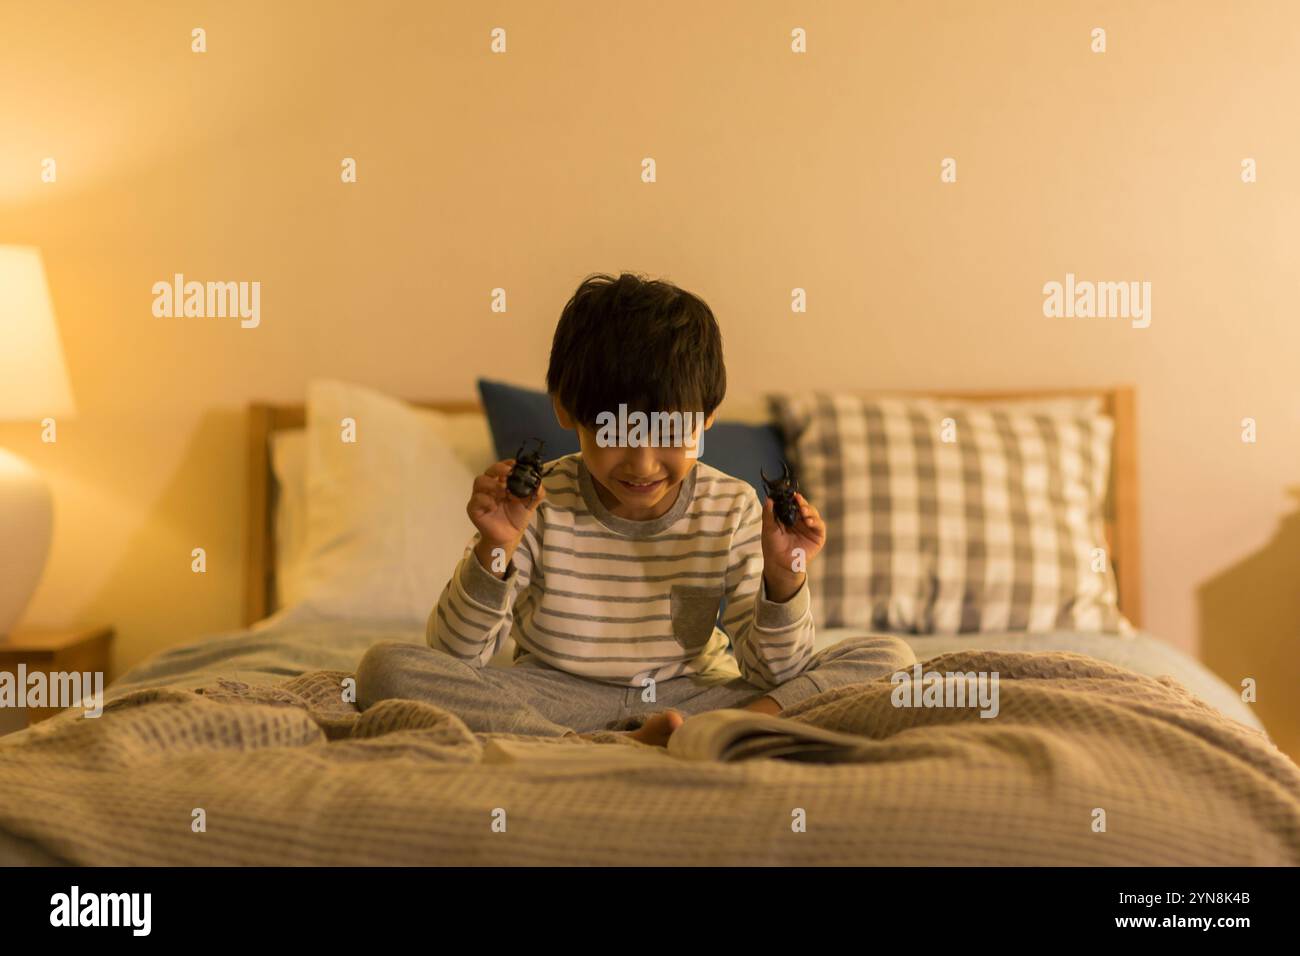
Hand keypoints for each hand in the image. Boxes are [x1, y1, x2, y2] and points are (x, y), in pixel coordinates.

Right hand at [468, 459, 545, 575]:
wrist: (509, 536)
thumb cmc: (517, 517)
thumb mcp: (530, 503)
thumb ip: (536, 492)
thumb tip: (539, 480)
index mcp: (502, 482)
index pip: (502, 467)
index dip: (508, 464)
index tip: (516, 464)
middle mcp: (490, 487)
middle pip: (489, 470)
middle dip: (499, 468)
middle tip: (509, 473)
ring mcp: (481, 496)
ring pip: (479, 481)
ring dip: (492, 484)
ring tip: (503, 492)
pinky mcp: (474, 508)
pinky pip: (476, 499)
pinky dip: (486, 500)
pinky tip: (494, 506)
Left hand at [760, 493, 825, 601]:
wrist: (779, 564)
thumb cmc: (773, 547)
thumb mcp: (768, 529)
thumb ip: (768, 514)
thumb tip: (768, 499)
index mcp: (789, 517)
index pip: (793, 504)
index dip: (793, 498)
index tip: (791, 494)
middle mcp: (800, 520)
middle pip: (804, 506)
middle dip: (802, 503)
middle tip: (798, 500)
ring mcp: (810, 528)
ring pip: (813, 513)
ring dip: (809, 510)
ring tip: (803, 511)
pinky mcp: (818, 536)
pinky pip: (820, 525)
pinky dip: (816, 521)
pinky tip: (809, 521)